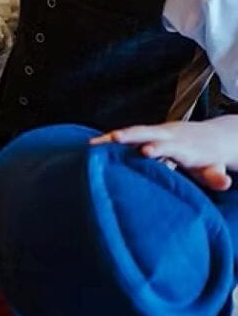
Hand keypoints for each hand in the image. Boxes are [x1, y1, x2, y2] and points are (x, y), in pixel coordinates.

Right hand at [90, 116, 237, 190]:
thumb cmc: (208, 158)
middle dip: (130, 136)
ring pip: (132, 132)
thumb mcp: (214, 169)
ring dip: (112, 137)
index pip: (170, 145)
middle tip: (113, 138)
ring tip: (92, 144)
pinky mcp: (145, 134)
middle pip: (146, 133)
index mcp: (183, 146)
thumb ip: (217, 176)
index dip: (158, 147)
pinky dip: (109, 139)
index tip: (145, 151)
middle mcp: (166, 135)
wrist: (209, 136)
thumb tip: (225, 183)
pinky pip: (126, 136)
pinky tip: (91, 146)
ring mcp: (154, 133)